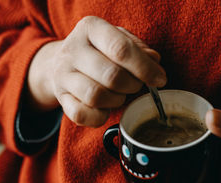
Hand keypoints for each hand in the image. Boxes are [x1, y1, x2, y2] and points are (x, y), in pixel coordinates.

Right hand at [27, 16, 165, 126]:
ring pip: (96, 96)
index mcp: (91, 28)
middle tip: (136, 85)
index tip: (160, 80)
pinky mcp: (61, 98)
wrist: (60, 63)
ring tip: (120, 95)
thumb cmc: (99, 52)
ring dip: (117, 100)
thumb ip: (139, 50)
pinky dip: (100, 117)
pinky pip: (82, 115)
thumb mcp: (119, 40)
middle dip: (133, 86)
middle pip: (112, 76)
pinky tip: (105, 108)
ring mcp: (63, 75)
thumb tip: (154, 62)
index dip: (145, 68)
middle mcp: (72, 49)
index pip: (121, 49)